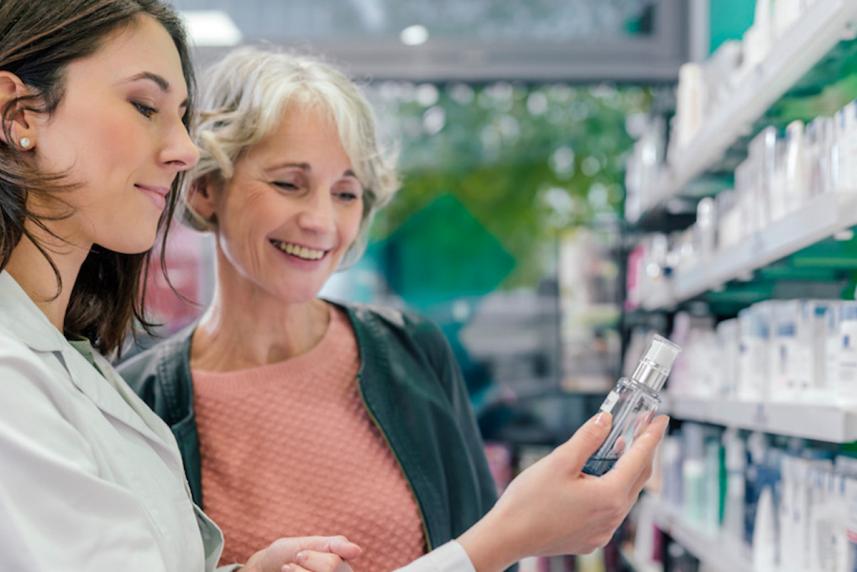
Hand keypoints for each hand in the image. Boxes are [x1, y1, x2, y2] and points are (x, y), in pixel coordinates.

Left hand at [243, 535, 361, 571]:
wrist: (268, 569)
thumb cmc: (289, 554)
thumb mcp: (311, 543)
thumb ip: (335, 545)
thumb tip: (358, 551)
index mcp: (343, 567)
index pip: (333, 564)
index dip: (312, 558)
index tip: (299, 554)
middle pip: (327, 571)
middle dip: (305, 565)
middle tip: (295, 561)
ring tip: (288, 570)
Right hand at [458, 412, 667, 571]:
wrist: (507, 536)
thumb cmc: (530, 501)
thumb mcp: (559, 461)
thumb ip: (587, 439)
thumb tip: (606, 420)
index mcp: (610, 496)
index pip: (640, 458)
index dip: (652, 435)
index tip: (661, 419)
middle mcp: (613, 517)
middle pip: (638, 477)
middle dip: (643, 450)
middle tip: (643, 427)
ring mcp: (603, 531)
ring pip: (625, 494)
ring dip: (626, 470)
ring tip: (620, 447)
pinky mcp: (590, 538)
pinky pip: (610, 509)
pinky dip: (612, 489)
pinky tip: (598, 477)